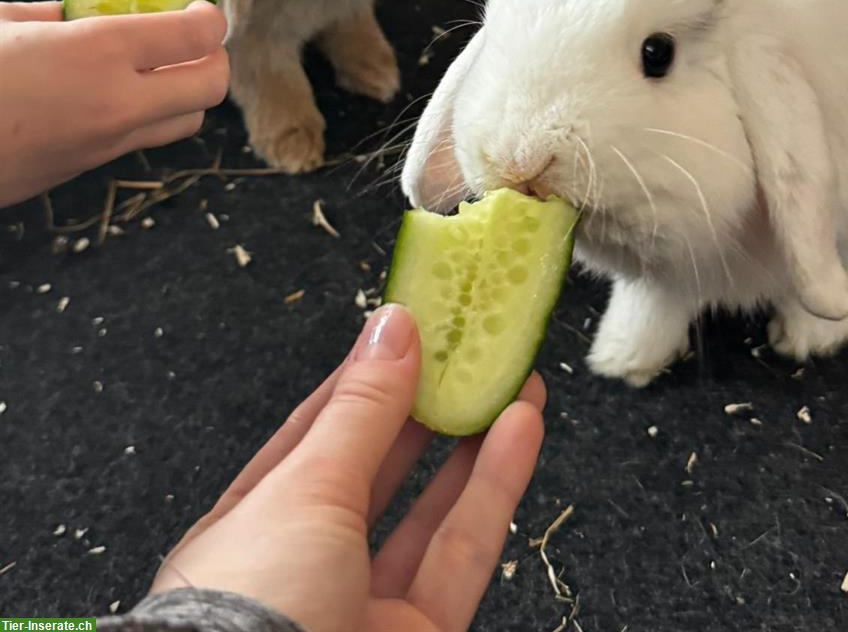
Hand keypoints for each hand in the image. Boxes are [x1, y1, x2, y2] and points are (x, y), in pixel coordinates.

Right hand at [0, 1, 228, 207]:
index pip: (197, 37)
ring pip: (184, 121)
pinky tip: (110, 94)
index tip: (198, 7)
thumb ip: (58, 14)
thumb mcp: (2, 24)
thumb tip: (90, 9)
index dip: (209, 17)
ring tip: (154, 67)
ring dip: (183, 92)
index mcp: (97, 53)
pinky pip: (138, 141)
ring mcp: (102, 145)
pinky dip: (144, 115)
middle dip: (211, 58)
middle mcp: (115, 103)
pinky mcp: (81, 171)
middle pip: (211, 86)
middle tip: (188, 39)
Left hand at [152, 305, 544, 631]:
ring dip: (473, 442)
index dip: (364, 379)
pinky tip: (519, 432)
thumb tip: (391, 326)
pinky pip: (462, 553)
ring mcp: (362, 608)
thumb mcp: (303, 489)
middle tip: (468, 353)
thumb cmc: (247, 613)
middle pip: (377, 470)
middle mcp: (306, 565)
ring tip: (512, 381)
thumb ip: (360, 410)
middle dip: (425, 408)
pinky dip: (494, 489)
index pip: (314, 432)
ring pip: (429, 512)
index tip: (407, 330)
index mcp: (252, 523)